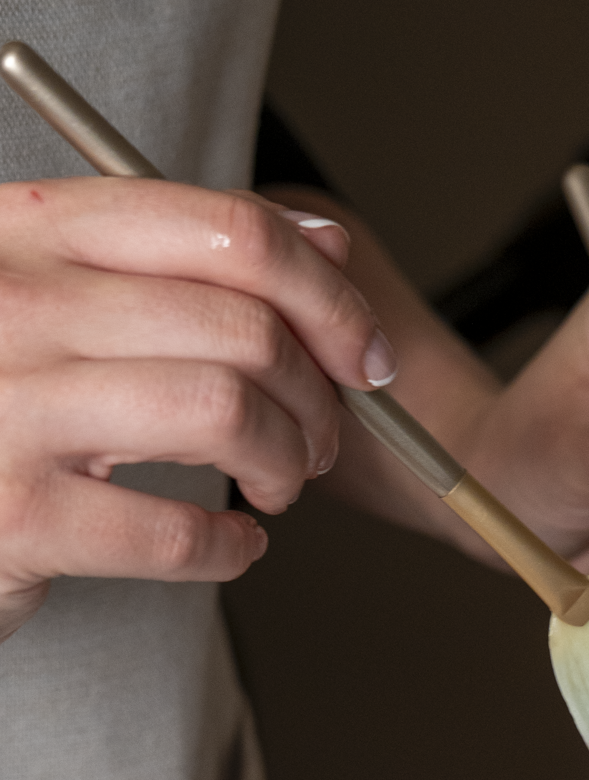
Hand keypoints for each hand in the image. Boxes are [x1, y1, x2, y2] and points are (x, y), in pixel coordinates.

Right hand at [0, 176, 392, 642]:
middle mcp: (16, 303)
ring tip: (281, 485)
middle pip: (242, 328)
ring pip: (224, 415)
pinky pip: (177, 532)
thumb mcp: (60, 301)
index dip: (324, 293)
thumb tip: (326, 244)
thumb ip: (181, 265)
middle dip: (317, 398)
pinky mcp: (20, 515)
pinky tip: (235, 546)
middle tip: (320, 441)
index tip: (362, 352)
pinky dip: (233, 549)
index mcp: (31, 232)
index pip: (223, 230)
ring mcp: (12, 407)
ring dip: (287, 463)